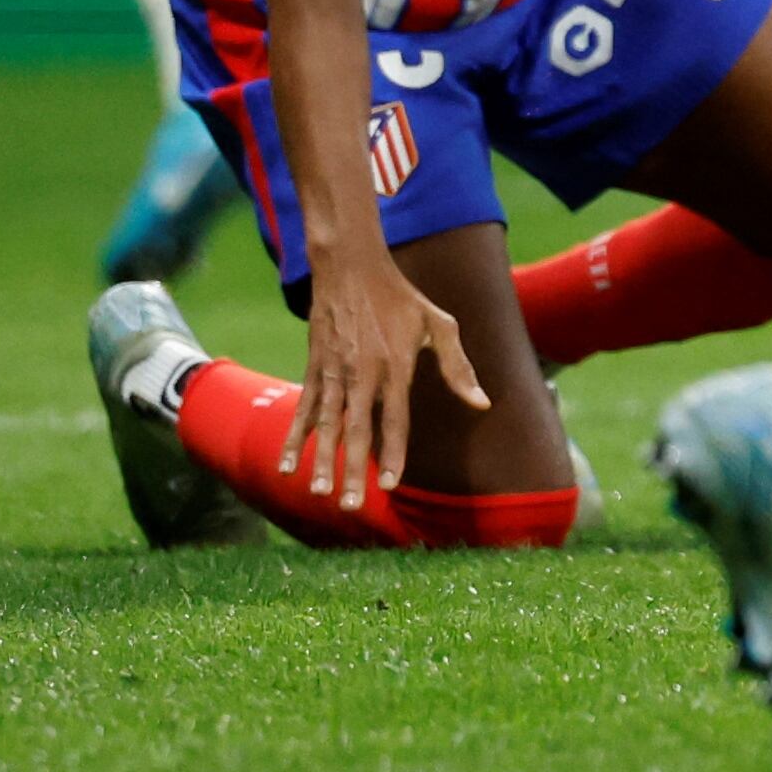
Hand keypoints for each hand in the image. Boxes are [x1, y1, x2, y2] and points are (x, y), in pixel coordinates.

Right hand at [280, 245, 483, 514]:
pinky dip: (294, 438)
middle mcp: (362, 374)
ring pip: (326, 424)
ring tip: (319, 493)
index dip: (393, 453)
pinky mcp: (314, 368)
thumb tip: (483, 403)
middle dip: (352, 469)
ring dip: (321, 460)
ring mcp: (334, 372)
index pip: (395, 420)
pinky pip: (303, 410)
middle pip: (356, 430)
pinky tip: (288, 466)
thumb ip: (458, 366)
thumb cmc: (401, 298)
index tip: (390, 485)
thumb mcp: (439, 324)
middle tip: (349, 505)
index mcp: (395, 366)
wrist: (351, 266)